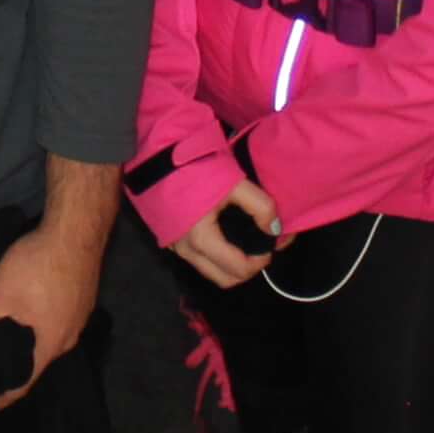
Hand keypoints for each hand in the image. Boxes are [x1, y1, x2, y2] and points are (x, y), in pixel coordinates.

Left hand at [0, 216, 103, 404]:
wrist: (77, 230)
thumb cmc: (39, 267)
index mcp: (50, 345)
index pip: (24, 383)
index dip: (3, 394)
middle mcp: (69, 339)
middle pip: (38, 363)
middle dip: (12, 367)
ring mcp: (79, 319)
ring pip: (49, 341)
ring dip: (28, 345)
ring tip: (2, 340)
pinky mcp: (83, 300)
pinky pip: (58, 323)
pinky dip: (40, 326)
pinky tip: (27, 313)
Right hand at [161, 175, 284, 290]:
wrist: (158, 153)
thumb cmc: (196, 167)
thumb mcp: (235, 182)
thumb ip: (261, 206)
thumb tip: (274, 230)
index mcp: (201, 239)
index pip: (238, 269)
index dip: (260, 261)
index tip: (269, 244)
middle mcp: (185, 250)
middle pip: (223, 279)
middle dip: (246, 269)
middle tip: (258, 248)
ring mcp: (174, 246)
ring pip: (210, 270)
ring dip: (230, 264)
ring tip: (244, 240)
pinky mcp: (169, 237)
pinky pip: (198, 258)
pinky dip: (216, 254)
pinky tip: (224, 233)